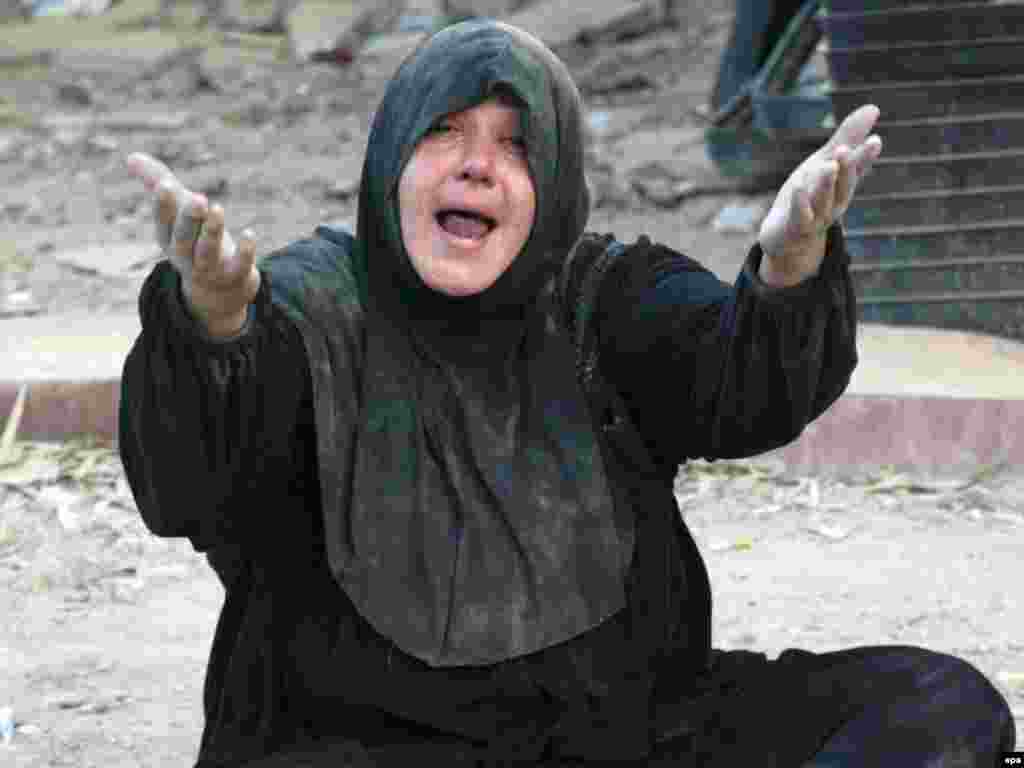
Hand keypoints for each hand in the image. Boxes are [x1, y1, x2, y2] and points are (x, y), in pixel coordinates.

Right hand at [126, 152, 259, 337]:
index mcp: (169, 239)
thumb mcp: (176, 214)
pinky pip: (240, 265)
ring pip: (208, 252)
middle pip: (184, 238)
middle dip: (189, 218)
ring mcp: (210, 269)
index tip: (166, 184)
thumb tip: (131, 157)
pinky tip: (251, 233)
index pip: (163, 222)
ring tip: (218, 208)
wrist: (217, 289)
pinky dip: (246, 252)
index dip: (163, 205)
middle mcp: (186, 256)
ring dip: (213, 231)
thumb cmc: (194, 240)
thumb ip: (157, 184)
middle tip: (198, 197)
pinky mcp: (235, 275)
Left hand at [757, 104, 883, 286]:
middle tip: (844, 149)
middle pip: (843, 185)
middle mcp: (834, 202)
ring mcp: (816, 217)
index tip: (875, 141)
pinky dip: (800, 202)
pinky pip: (800, 216)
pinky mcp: (796, 228)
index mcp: (843, 186)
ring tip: (827, 166)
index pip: (857, 168)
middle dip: (845, 168)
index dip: (865, 157)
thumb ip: (848, 137)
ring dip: (825, 184)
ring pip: (823, 201)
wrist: (786, 238)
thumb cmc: (809, 196)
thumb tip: (874, 108)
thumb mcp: (825, 162)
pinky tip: (798, 187)